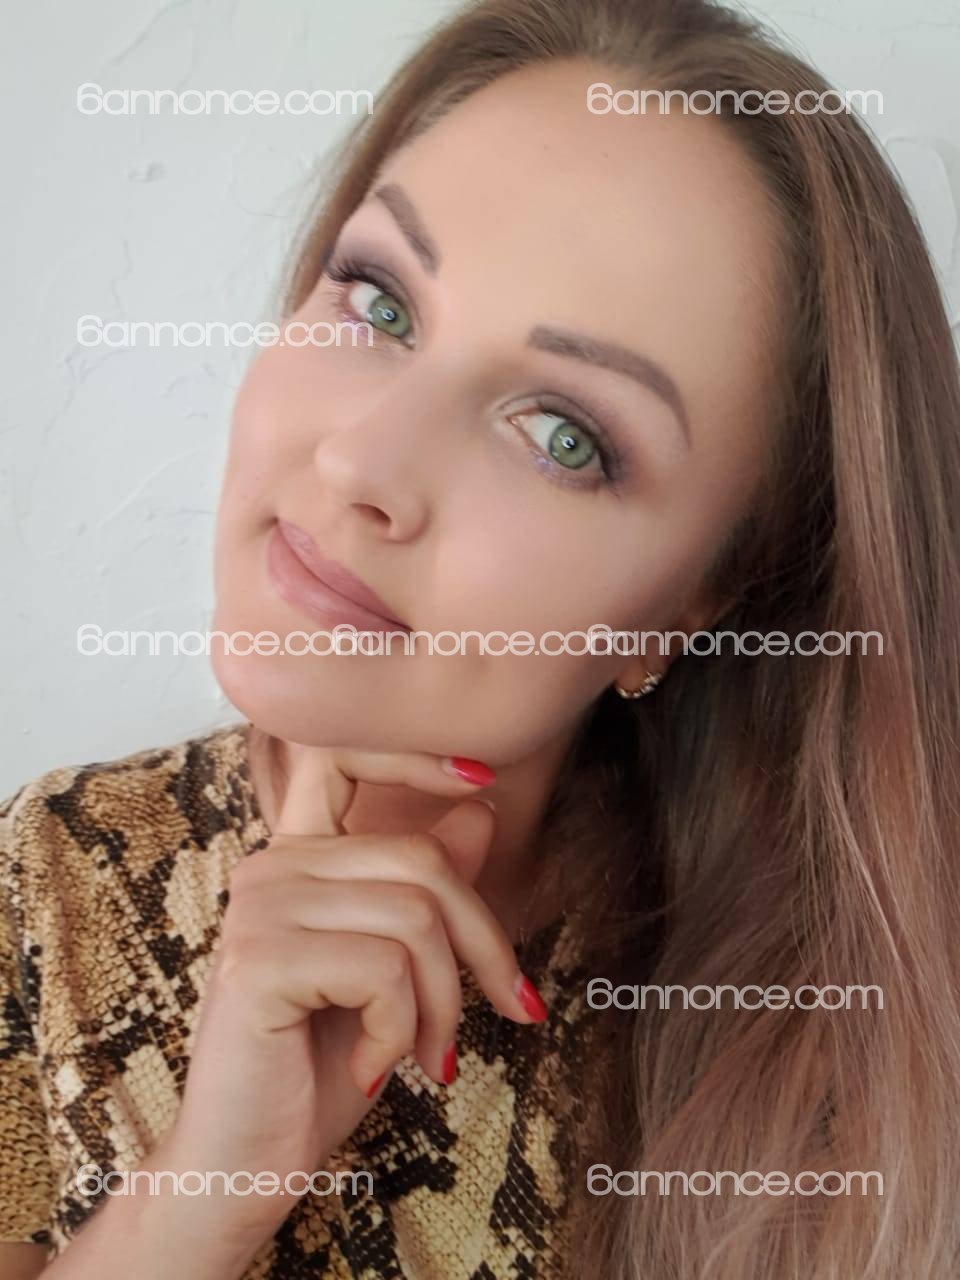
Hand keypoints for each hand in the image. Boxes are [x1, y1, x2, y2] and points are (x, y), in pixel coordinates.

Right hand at [161, 745, 546, 1240]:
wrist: (244, 1168)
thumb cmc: (321, 1067)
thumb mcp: (394, 974)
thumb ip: (424, 891)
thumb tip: (480, 812)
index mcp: (299, 860)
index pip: (344, 758)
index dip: (415, 755)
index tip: (483, 778)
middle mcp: (271, 868)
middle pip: (423, 862)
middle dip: (484, 945)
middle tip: (510, 1009)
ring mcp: (260, 908)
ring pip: (415, 917)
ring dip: (446, 1003)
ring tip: (432, 1056)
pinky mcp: (261, 959)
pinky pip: (385, 969)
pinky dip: (404, 1030)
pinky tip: (376, 1070)